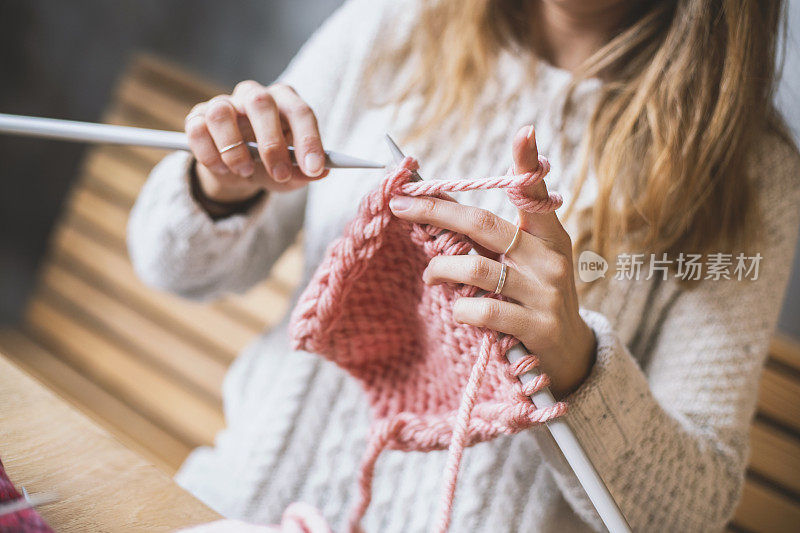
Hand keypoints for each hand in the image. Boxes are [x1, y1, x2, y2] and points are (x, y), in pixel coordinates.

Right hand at [184, 81, 328, 203]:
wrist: (237, 172)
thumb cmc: (270, 165)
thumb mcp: (290, 174)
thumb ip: (304, 173)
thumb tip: (321, 173)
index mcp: (284, 101)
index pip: (299, 111)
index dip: (308, 139)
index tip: (313, 168)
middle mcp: (253, 95)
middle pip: (260, 102)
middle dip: (271, 143)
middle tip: (279, 173)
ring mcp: (223, 103)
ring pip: (221, 112)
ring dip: (234, 149)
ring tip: (245, 171)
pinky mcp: (197, 117)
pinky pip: (197, 130)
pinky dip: (209, 155)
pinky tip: (222, 169)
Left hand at [389, 125, 595, 397]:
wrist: (570, 352)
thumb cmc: (536, 297)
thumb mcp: (529, 261)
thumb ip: (495, 238)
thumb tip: (443, 209)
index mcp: (547, 236)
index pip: (534, 194)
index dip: (528, 163)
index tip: (524, 131)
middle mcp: (549, 259)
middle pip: (483, 224)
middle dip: (436, 211)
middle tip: (402, 205)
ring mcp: (545, 293)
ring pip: (476, 268)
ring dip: (441, 269)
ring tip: (430, 274)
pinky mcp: (537, 327)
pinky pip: (485, 310)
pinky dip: (462, 308)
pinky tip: (458, 309)